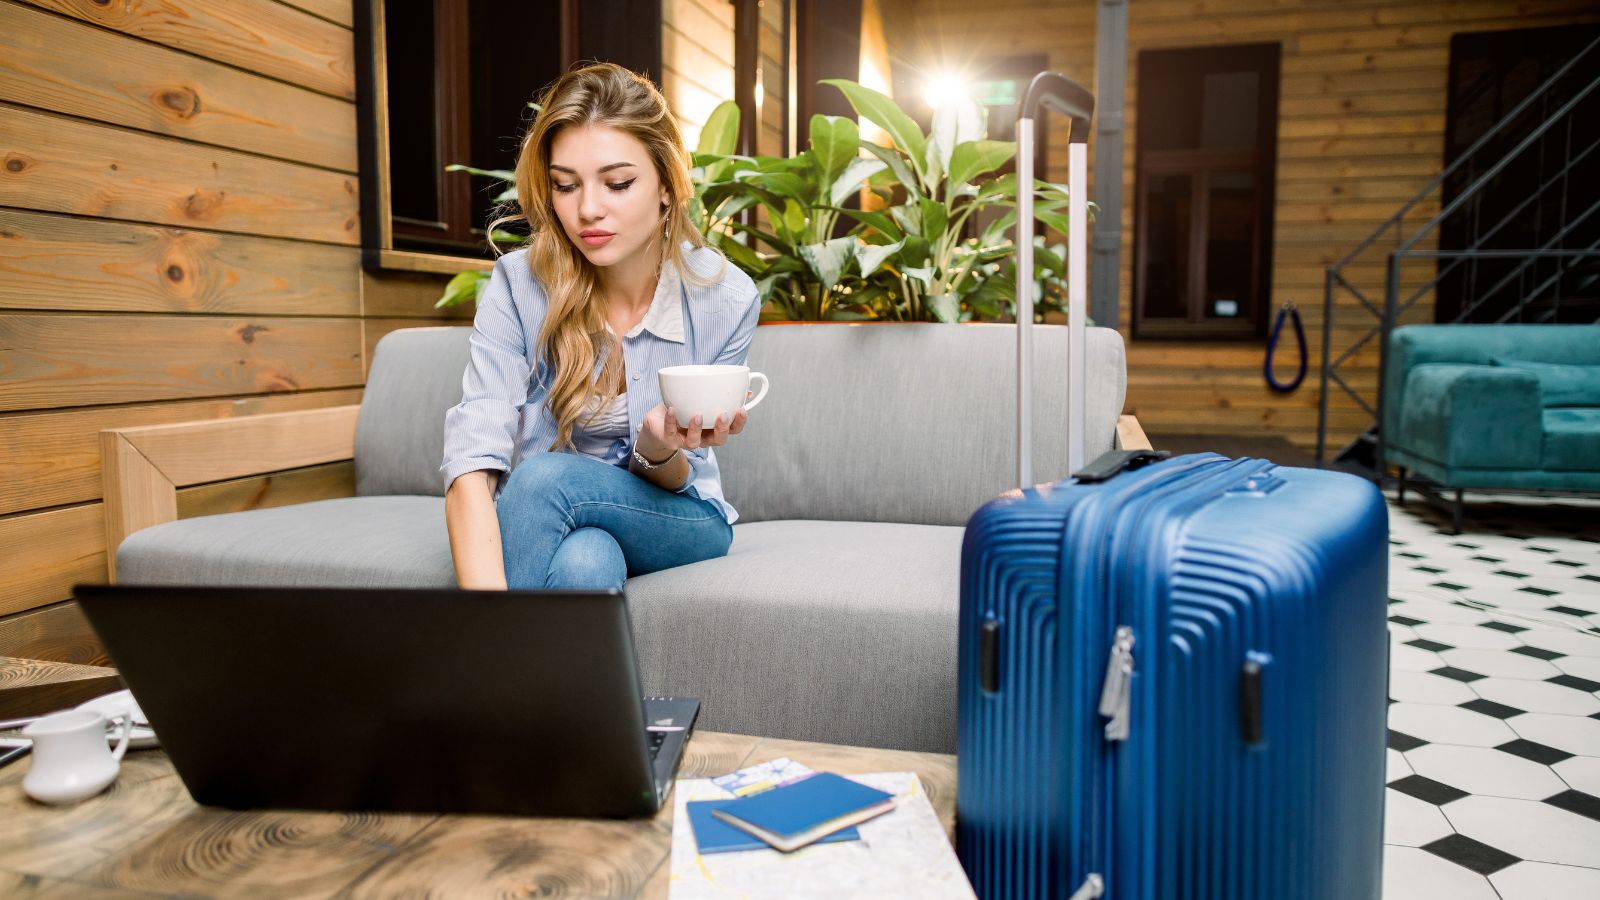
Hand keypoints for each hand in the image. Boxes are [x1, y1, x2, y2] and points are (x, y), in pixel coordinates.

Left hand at [636, 397, 750, 457]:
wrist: (658, 422)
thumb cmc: (683, 409)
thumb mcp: (702, 399)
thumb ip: (720, 394)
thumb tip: (746, 390)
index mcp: (714, 428)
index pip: (732, 430)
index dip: (739, 422)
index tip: (742, 409)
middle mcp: (703, 437)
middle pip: (718, 440)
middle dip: (722, 429)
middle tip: (723, 415)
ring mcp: (686, 440)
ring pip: (695, 442)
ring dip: (697, 429)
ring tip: (697, 415)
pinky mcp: (669, 439)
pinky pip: (670, 432)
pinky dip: (671, 420)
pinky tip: (672, 409)